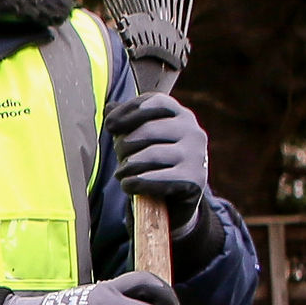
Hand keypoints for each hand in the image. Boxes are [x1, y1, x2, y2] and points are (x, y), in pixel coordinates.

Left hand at [115, 94, 220, 254]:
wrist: (174, 203)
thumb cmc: (153, 165)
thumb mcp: (140, 141)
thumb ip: (126, 123)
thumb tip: (109, 107)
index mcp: (181, 115)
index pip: (154, 102)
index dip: (128, 111)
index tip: (109, 126)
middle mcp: (193, 131)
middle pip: (148, 130)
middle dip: (124, 146)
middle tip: (120, 159)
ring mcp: (196, 155)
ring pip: (151, 154)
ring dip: (128, 166)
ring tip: (122, 175)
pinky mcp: (195, 180)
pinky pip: (158, 178)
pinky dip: (137, 182)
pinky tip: (128, 185)